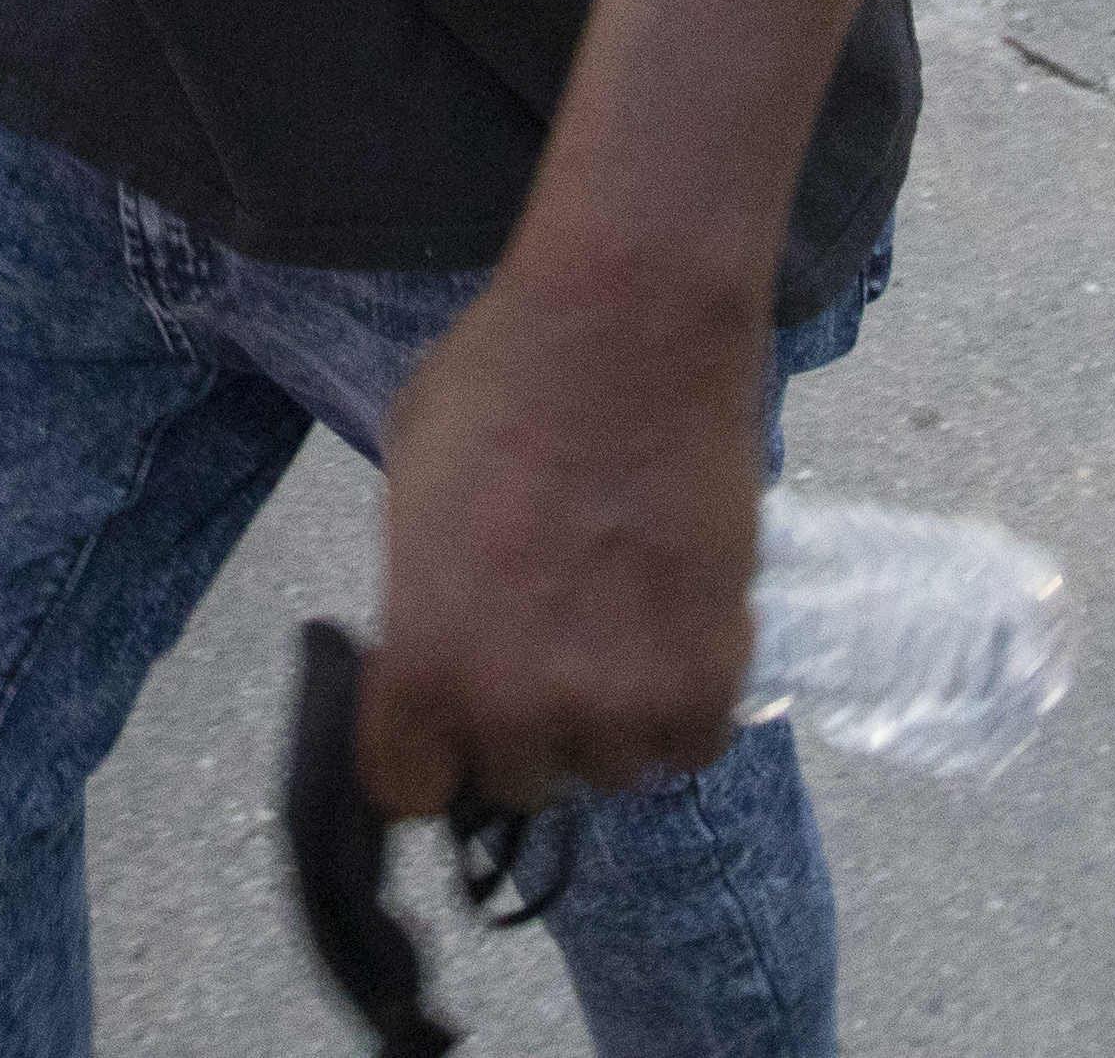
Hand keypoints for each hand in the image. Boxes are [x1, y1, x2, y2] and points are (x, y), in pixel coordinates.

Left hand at [360, 264, 768, 821]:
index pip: (407, 789)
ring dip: (612, 718)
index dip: (428, 748)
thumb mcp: (410, 488)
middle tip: (549, 647)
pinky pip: (691, 746)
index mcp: (423, 666)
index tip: (449, 718)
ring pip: (610, 769)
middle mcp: (515, 709)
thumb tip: (445, 631)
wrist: (630, 324)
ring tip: (621, 629)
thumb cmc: (503, 379)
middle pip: (516, 782)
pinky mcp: (707, 676)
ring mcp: (617, 703)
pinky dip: (686, 706)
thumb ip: (422, 593)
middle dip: (525, 726)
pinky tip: (675, 634)